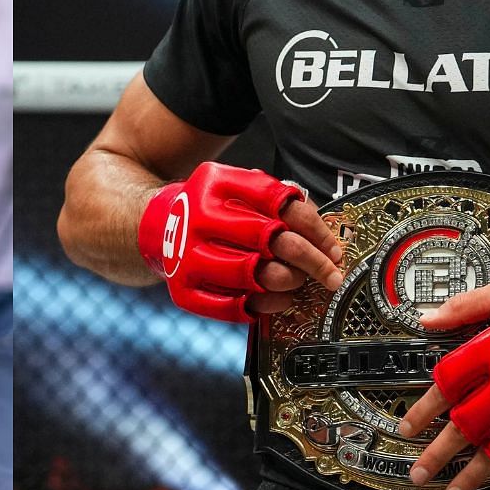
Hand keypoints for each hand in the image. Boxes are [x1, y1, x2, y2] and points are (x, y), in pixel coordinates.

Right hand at [136, 163, 343, 322]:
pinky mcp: (183, 290)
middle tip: (330, 272)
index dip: (314, 227)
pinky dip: (265, 306)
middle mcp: (198, 216)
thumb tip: (323, 234)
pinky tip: (280, 299)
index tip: (333, 247)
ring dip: (288, 282)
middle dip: (311, 260)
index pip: (279, 201)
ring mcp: (186, 255)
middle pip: (270, 238)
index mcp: (216, 183)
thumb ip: (278, 201)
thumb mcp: (238, 188)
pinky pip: (233, 307)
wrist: (157, 226)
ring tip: (299, 282)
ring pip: (254, 275)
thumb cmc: (211, 209)